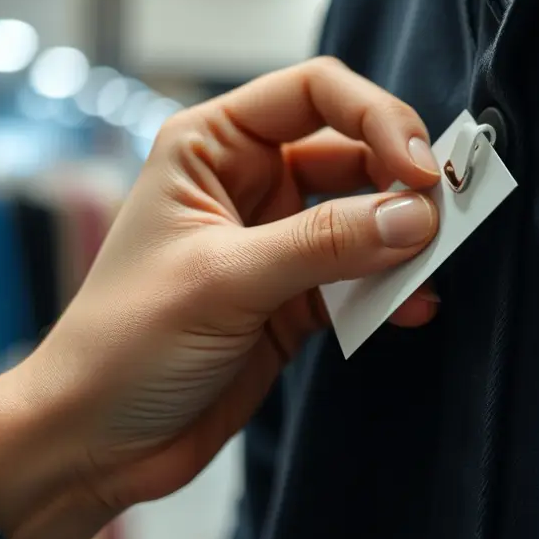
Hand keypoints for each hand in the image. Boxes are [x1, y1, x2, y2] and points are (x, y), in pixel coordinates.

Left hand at [0, 57, 442, 538]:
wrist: (96, 445)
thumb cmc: (123, 345)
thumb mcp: (224, 281)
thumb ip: (324, 244)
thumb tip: (415, 216)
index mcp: (214, 147)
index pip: (315, 93)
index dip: (376, 117)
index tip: (418, 169)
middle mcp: (250, 182)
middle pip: (353, 151)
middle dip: (401, 179)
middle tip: (443, 216)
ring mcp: (278, 241)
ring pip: (366, 216)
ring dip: (403, 238)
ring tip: (430, 265)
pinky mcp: (298, 298)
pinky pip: (363, 278)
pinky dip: (392, 290)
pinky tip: (411, 308)